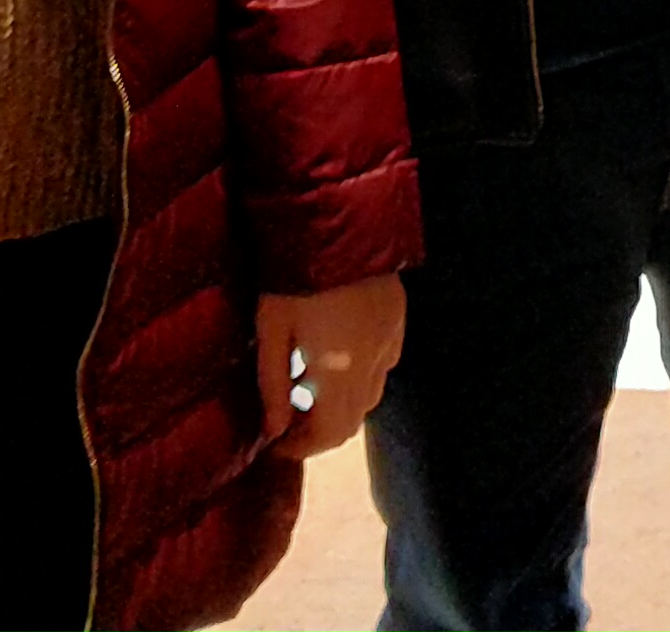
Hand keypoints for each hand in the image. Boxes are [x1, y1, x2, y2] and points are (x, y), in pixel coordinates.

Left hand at [256, 274, 404, 457]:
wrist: (338, 221)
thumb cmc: (293, 277)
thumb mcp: (270, 331)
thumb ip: (272, 386)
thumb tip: (273, 430)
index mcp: (338, 371)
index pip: (329, 434)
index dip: (301, 448)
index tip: (276, 443)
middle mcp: (372, 362)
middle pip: (352, 420)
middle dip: (320, 430)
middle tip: (288, 419)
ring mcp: (391, 339)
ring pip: (371, 394)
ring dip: (341, 404)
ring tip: (310, 385)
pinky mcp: (398, 318)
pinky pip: (385, 363)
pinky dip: (362, 374)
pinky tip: (339, 355)